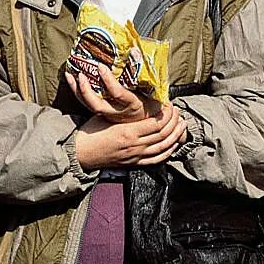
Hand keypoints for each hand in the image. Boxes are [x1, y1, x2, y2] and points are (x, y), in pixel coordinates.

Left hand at [65, 63, 154, 121]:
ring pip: (89, 106)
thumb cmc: (152, 101)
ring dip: (77, 90)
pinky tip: (72, 80)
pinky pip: (86, 104)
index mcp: (133, 104)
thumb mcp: (153, 88)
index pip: (118, 94)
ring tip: (70, 75)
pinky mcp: (103, 113)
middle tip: (81, 74)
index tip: (101, 67)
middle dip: (87, 91)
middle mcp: (118, 112)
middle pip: (98, 105)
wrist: (150, 120)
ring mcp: (109, 114)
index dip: (109, 82)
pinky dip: (77, 92)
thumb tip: (134, 50)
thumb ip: (144, 70)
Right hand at [73, 106, 187, 168]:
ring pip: (164, 147)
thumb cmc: (91, 132)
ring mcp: (136, 156)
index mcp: (128, 131)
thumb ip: (125, 112)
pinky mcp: (134, 163)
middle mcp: (135, 145)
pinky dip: (168, 151)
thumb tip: (140, 99)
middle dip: (175, 122)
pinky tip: (173, 144)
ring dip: (176, 136)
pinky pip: (157, 159)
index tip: (170, 104)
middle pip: (164, 134)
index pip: (157, 122)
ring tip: (182, 125)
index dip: (167, 113)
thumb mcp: (107, 116)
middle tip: (178, 112)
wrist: (81, 153)